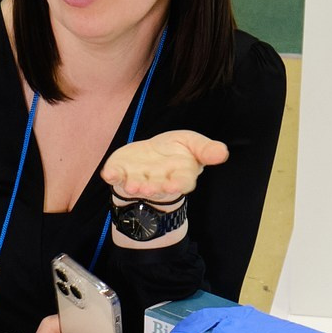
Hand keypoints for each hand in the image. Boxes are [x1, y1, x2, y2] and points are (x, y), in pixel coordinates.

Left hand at [102, 129, 227, 202]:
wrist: (150, 156)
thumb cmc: (175, 151)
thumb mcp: (193, 143)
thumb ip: (206, 149)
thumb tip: (223, 152)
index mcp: (179, 175)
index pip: (182, 182)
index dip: (178, 184)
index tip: (175, 185)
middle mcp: (159, 181)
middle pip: (158, 187)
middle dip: (153, 188)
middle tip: (149, 188)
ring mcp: (139, 180)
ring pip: (138, 186)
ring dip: (134, 186)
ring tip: (132, 185)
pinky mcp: (122, 174)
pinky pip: (116, 177)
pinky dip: (112, 176)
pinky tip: (108, 174)